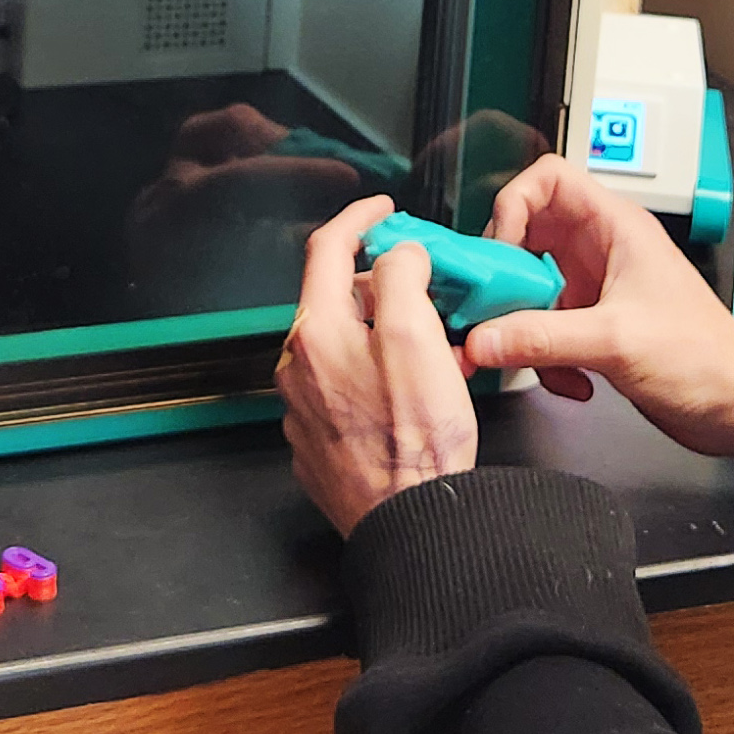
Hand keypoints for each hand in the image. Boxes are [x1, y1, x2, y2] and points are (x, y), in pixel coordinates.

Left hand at [280, 195, 479, 533]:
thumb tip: (398, 254)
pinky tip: (414, 391)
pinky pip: (345, 387)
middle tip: (426, 285)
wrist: (409, 523)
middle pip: (336, 299)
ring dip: (384, 333)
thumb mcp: (417, 338)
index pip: (326, 249)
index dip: (359, 218)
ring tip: (435, 347)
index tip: (382, 210)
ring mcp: (304, 408)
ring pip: (343, 346)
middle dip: (381, 283)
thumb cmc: (416, 442)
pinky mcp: (320, 440)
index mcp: (317, 334)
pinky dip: (377, 373)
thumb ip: (401, 279)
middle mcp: (298, 368)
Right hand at [465, 156, 733, 490]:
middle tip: (493, 309)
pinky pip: (545, 329)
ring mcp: (598, 289)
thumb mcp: (614, 340)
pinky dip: (546, 358)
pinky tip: (574, 383)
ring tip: (535, 356)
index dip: (513, 206)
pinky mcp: (596, 327)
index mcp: (616, 227)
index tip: (499, 253)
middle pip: (528, 236)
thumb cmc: (707, 356)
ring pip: (531, 288)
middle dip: (506, 277)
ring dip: (524, 327)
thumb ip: (541, 338)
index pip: (548, 179)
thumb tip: (481, 338)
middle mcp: (603, 251)